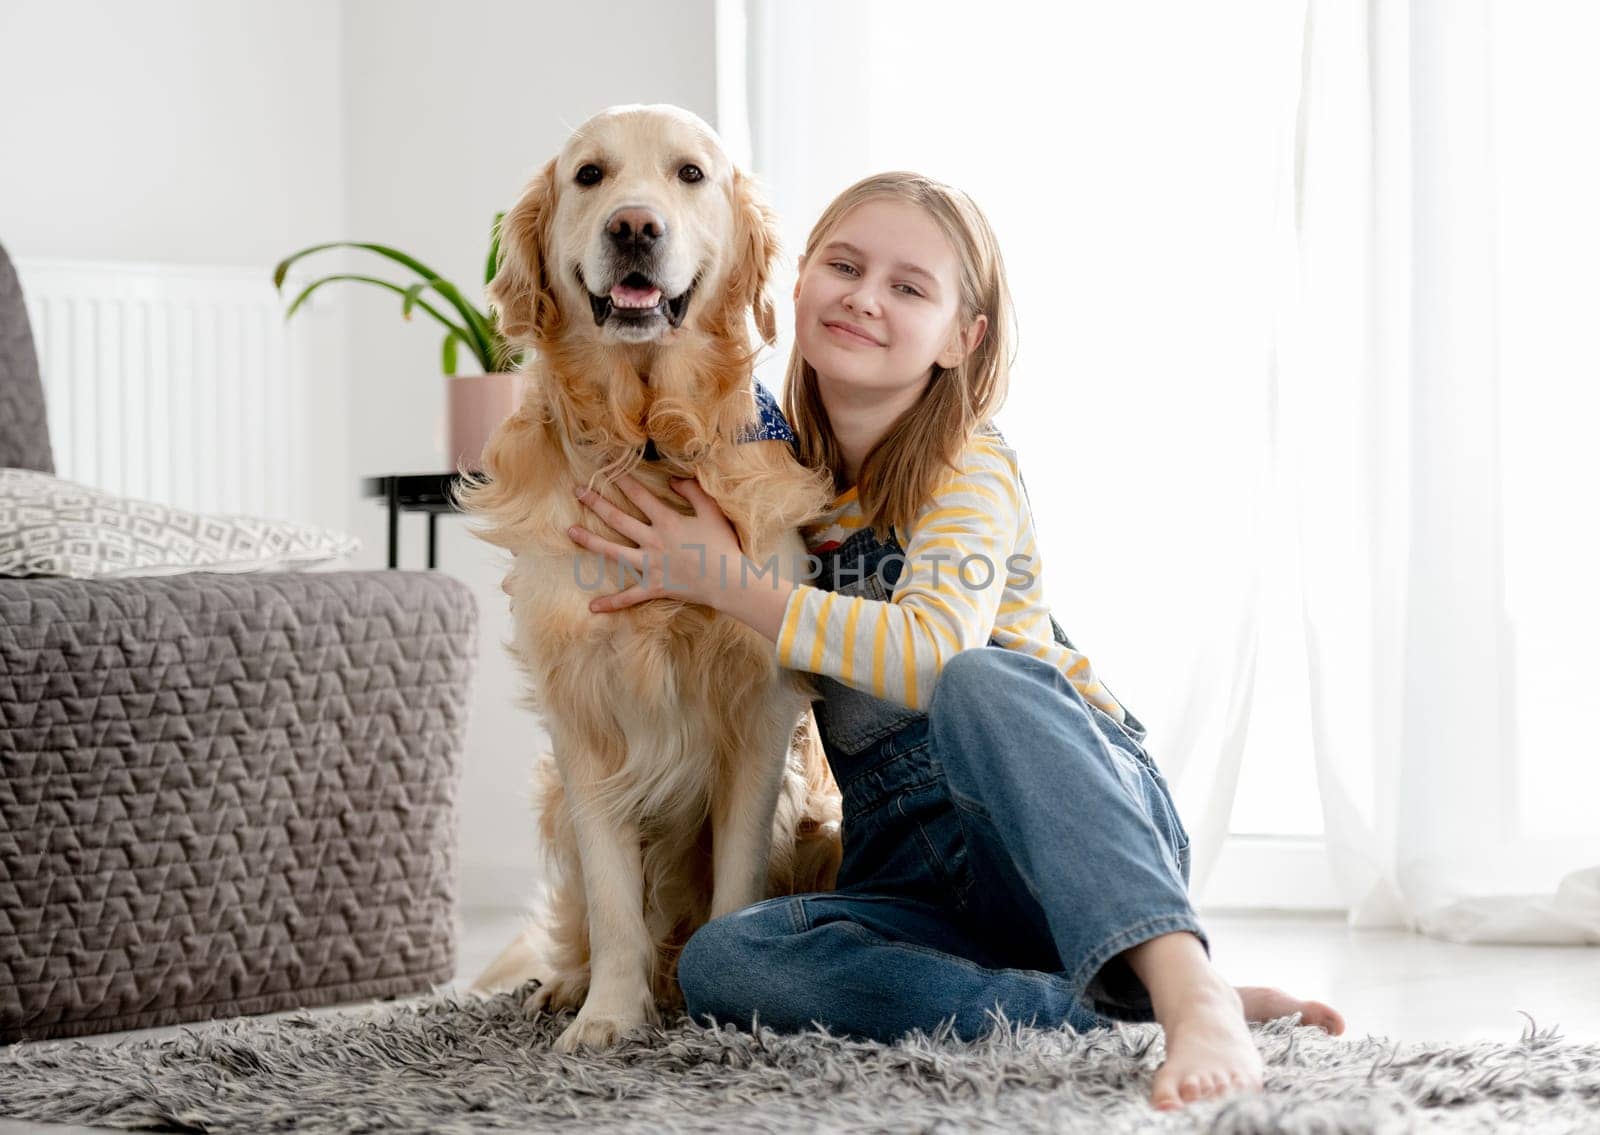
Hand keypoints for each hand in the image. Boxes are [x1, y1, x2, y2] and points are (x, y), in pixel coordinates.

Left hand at [568, 473, 743, 611]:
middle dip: (596, 503)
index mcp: (667, 522)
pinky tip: (592, 607)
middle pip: (618, 519)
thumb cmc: (723, 546)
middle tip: (578, 491)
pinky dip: (612, 603)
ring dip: (590, 541)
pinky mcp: (654, 587)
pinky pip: (630, 597)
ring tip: (570, 532)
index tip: (607, 468)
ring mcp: (651, 566)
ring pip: (613, 552)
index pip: (640, 496)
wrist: (729, 582)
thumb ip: (693, 492)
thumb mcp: (712, 512)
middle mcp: (653, 541)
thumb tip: (673, 480)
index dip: (623, 480)